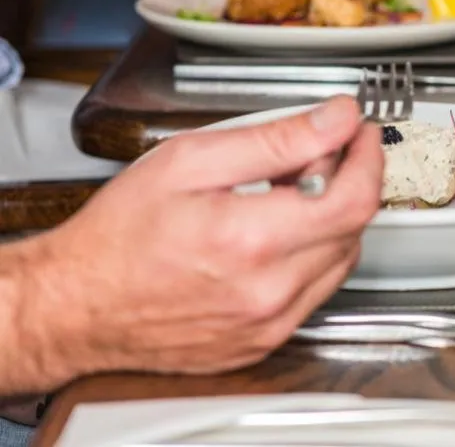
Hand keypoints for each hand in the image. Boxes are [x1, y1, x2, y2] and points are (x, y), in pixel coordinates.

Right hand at [25, 97, 381, 380]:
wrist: (78, 305)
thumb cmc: (119, 235)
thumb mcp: (190, 160)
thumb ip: (275, 138)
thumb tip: (335, 119)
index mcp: (250, 240)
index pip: (354, 198)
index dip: (369, 158)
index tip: (363, 135)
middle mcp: (268, 290)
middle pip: (354, 227)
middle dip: (348, 181)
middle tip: (320, 155)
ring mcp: (270, 323)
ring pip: (342, 259)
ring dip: (333, 219)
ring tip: (289, 195)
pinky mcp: (266, 340)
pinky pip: (317, 290)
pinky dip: (313, 255)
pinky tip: (278, 235)